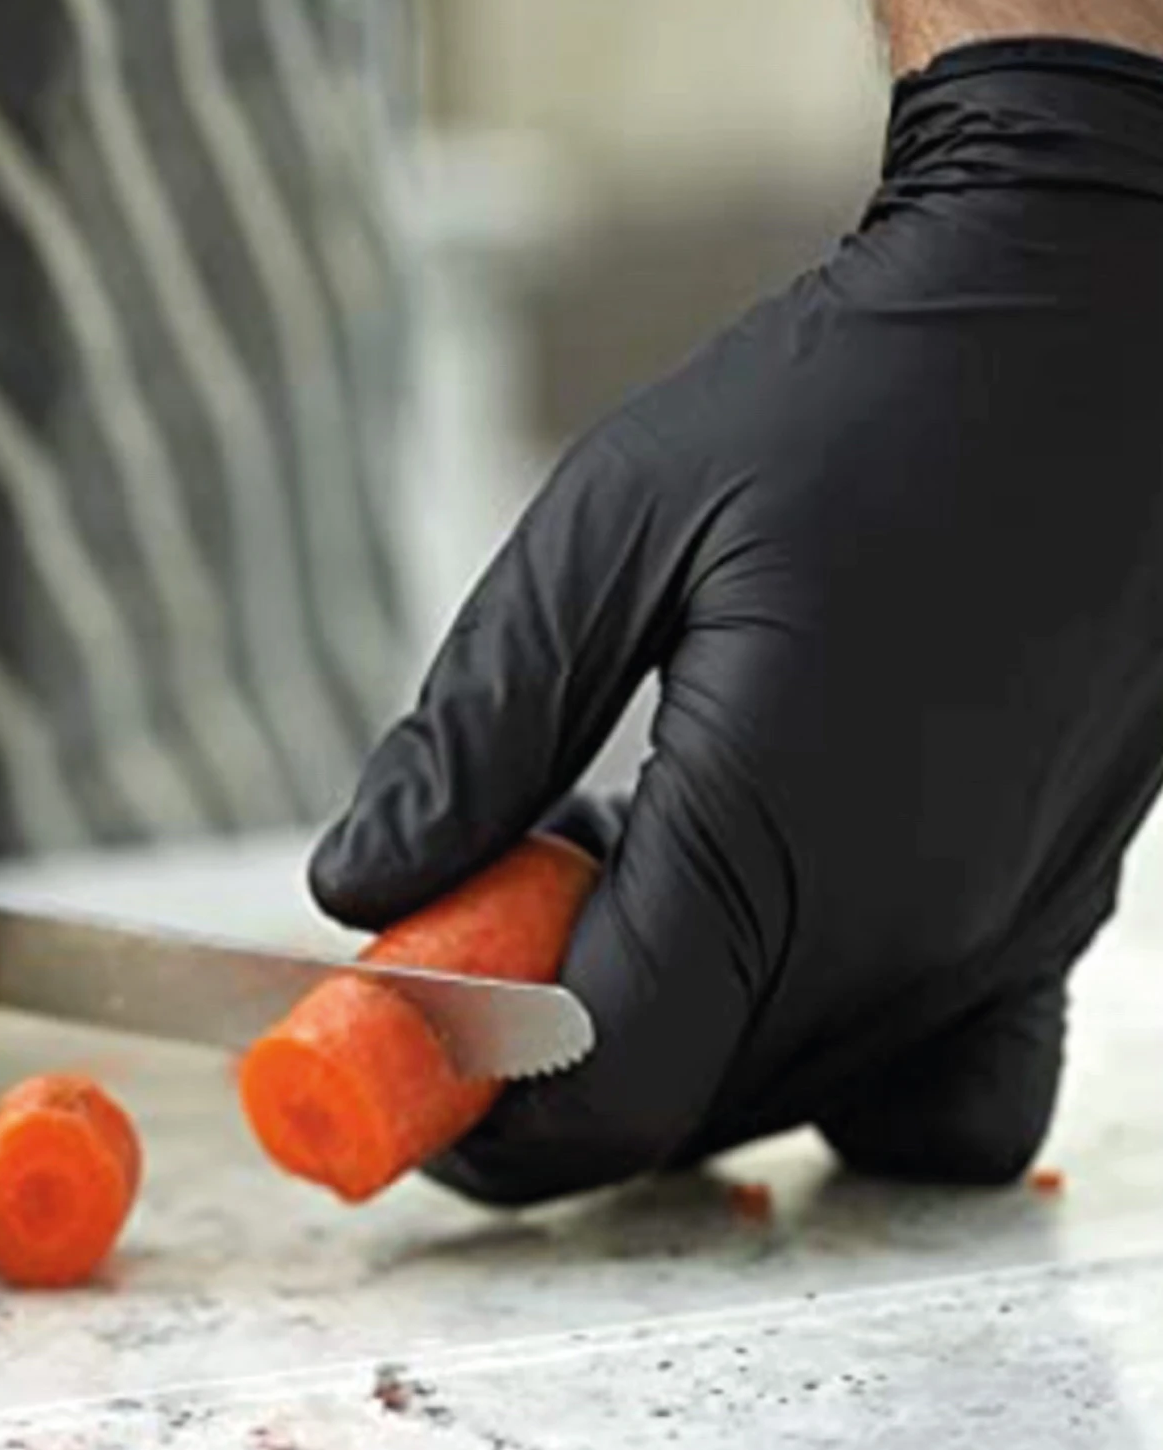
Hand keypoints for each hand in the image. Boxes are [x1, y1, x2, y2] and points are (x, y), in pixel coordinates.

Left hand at [312, 39, 1162, 1200]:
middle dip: (535, 1046)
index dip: (464, 1090)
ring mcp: (998, 938)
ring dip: (650, 1025)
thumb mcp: (612, 526)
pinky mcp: (1045, 913)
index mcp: (785, 838)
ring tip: (605, 847)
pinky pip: (921, 1076)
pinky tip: (748, 901)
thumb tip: (360, 885)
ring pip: (779, 1095)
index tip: (377, 1016)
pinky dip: (798, 1040)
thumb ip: (479, 727)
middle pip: (679, 1114)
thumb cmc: (844, 404)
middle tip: (471, 895)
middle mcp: (913, 933)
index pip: (600, 1084)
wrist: (1088, 335)